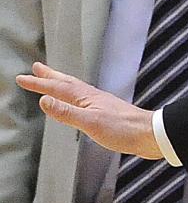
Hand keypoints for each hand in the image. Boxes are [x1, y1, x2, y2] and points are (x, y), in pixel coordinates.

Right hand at [16, 63, 161, 157]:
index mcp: (85, 98)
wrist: (151, 135)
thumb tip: (43, 100)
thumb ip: (66, 112)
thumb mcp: (90, 123)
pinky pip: (83, 100)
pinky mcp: (107, 113)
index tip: (22, 78)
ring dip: (62, 83)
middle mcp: (92, 97)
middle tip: (36, 67)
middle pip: (67, 83)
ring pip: (76, 90)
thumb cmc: (123, 130)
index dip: (38, 84)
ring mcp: (100, 104)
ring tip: (54, 80)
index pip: (56, 88)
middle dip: (50, 75)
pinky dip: (74, 97)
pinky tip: (78, 103)